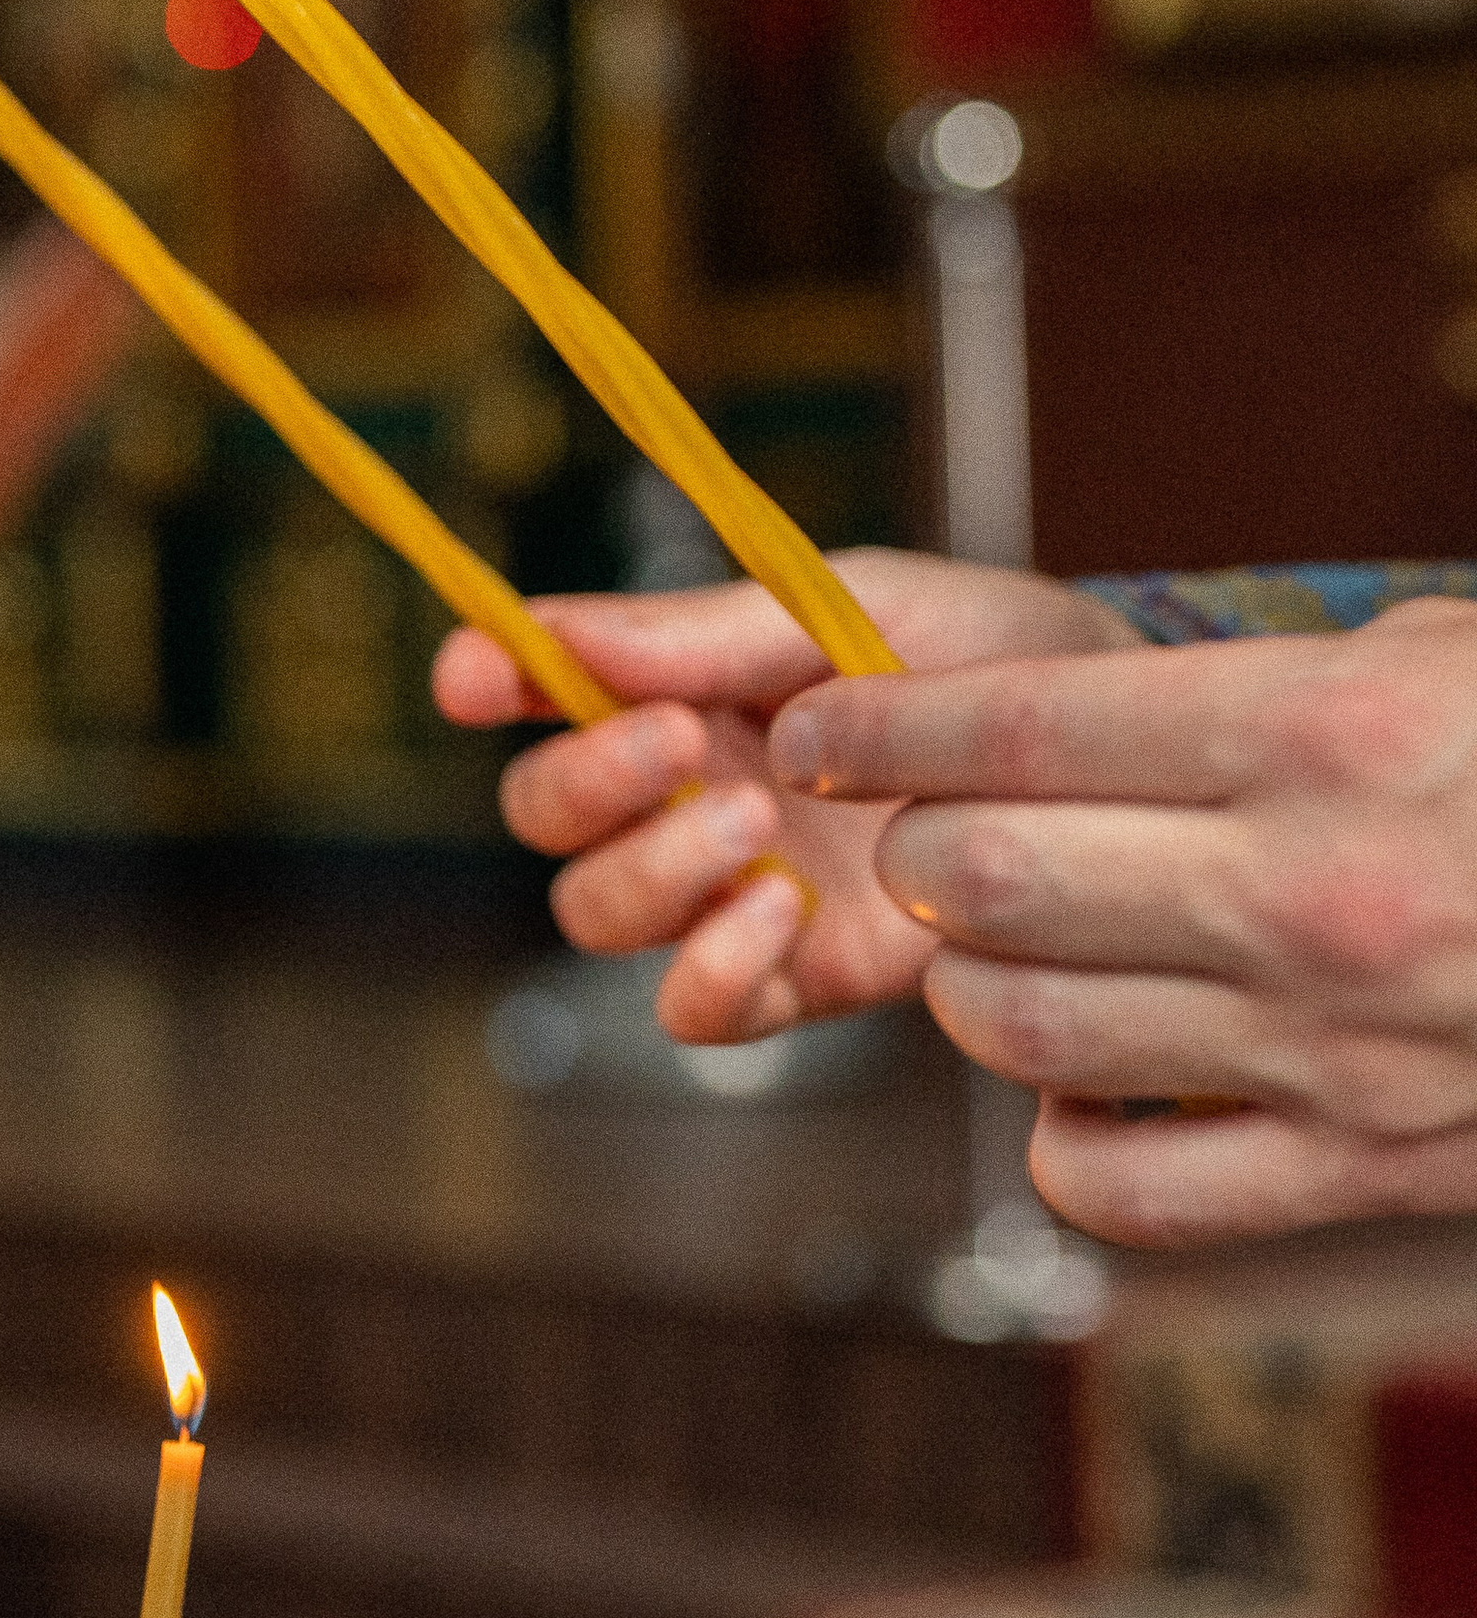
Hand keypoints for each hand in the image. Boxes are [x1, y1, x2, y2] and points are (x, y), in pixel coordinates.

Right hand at [433, 551, 1136, 1044]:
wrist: (1140, 771)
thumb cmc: (997, 661)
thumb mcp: (857, 605)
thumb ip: (707, 629)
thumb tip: (554, 632)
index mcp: (690, 684)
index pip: (542, 688)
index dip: (488, 680)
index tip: (476, 677)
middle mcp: (688, 790)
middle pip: (544, 817)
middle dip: (585, 779)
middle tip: (681, 742)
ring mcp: (734, 890)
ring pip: (595, 915)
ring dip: (650, 871)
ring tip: (754, 827)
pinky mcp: (798, 978)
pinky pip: (695, 1012)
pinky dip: (707, 973)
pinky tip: (777, 919)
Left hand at [773, 597, 1476, 1242]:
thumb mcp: (1446, 665)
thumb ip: (1258, 688)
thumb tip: (1054, 718)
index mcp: (1324, 738)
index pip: (1015, 728)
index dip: (877, 722)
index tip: (812, 717)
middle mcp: (1307, 896)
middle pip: (986, 879)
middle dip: (909, 849)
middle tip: (909, 830)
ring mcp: (1330, 1049)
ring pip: (1025, 1031)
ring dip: (968, 986)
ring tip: (989, 948)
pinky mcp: (1364, 1170)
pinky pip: (1123, 1190)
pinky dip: (1062, 1145)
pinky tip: (1071, 1090)